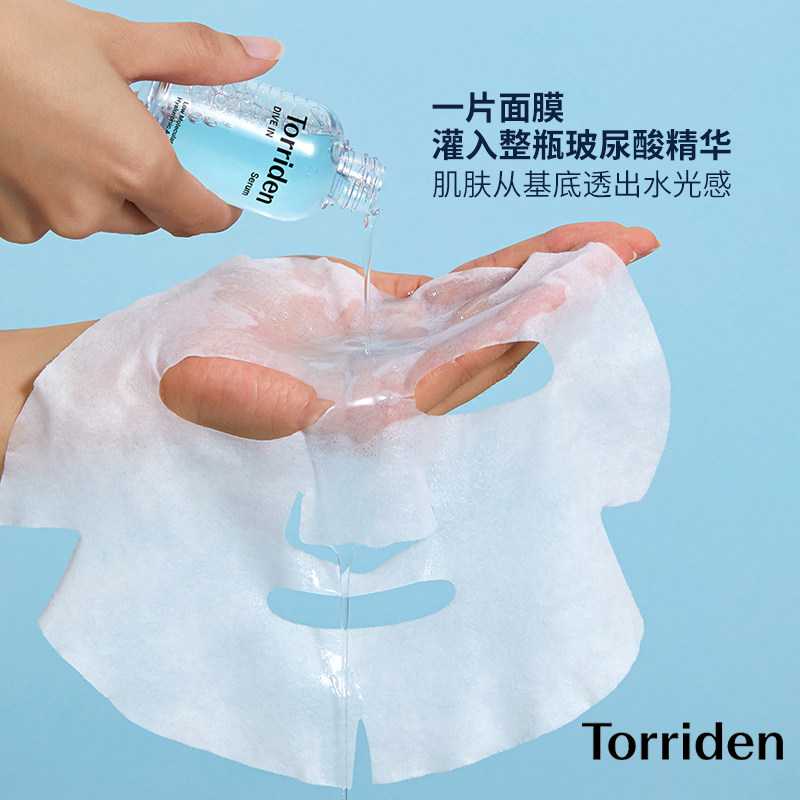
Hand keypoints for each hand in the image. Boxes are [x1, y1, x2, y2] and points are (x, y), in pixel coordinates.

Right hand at [0, 0, 282, 242]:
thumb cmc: (13, 36)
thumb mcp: (117, 40)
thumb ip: (198, 55)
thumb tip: (264, 54)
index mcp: (137, 168)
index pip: (203, 219)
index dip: (219, 205)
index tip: (221, 188)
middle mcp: (97, 209)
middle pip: (154, 217)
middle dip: (158, 188)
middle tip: (143, 140)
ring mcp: (50, 222)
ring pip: (103, 220)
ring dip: (105, 190)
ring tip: (79, 133)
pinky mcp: (10, 226)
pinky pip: (55, 219)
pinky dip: (58, 193)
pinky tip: (39, 150)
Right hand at [160, 222, 660, 436]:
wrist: (167, 374)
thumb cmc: (185, 400)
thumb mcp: (227, 403)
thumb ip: (279, 409)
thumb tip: (360, 414)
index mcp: (371, 411)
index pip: (460, 374)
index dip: (520, 336)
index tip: (574, 304)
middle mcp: (399, 379)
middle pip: (496, 333)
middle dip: (563, 295)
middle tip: (631, 249)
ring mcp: (397, 342)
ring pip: (485, 303)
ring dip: (546, 271)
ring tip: (609, 241)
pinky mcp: (382, 308)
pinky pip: (455, 285)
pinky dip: (500, 267)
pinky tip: (541, 254)